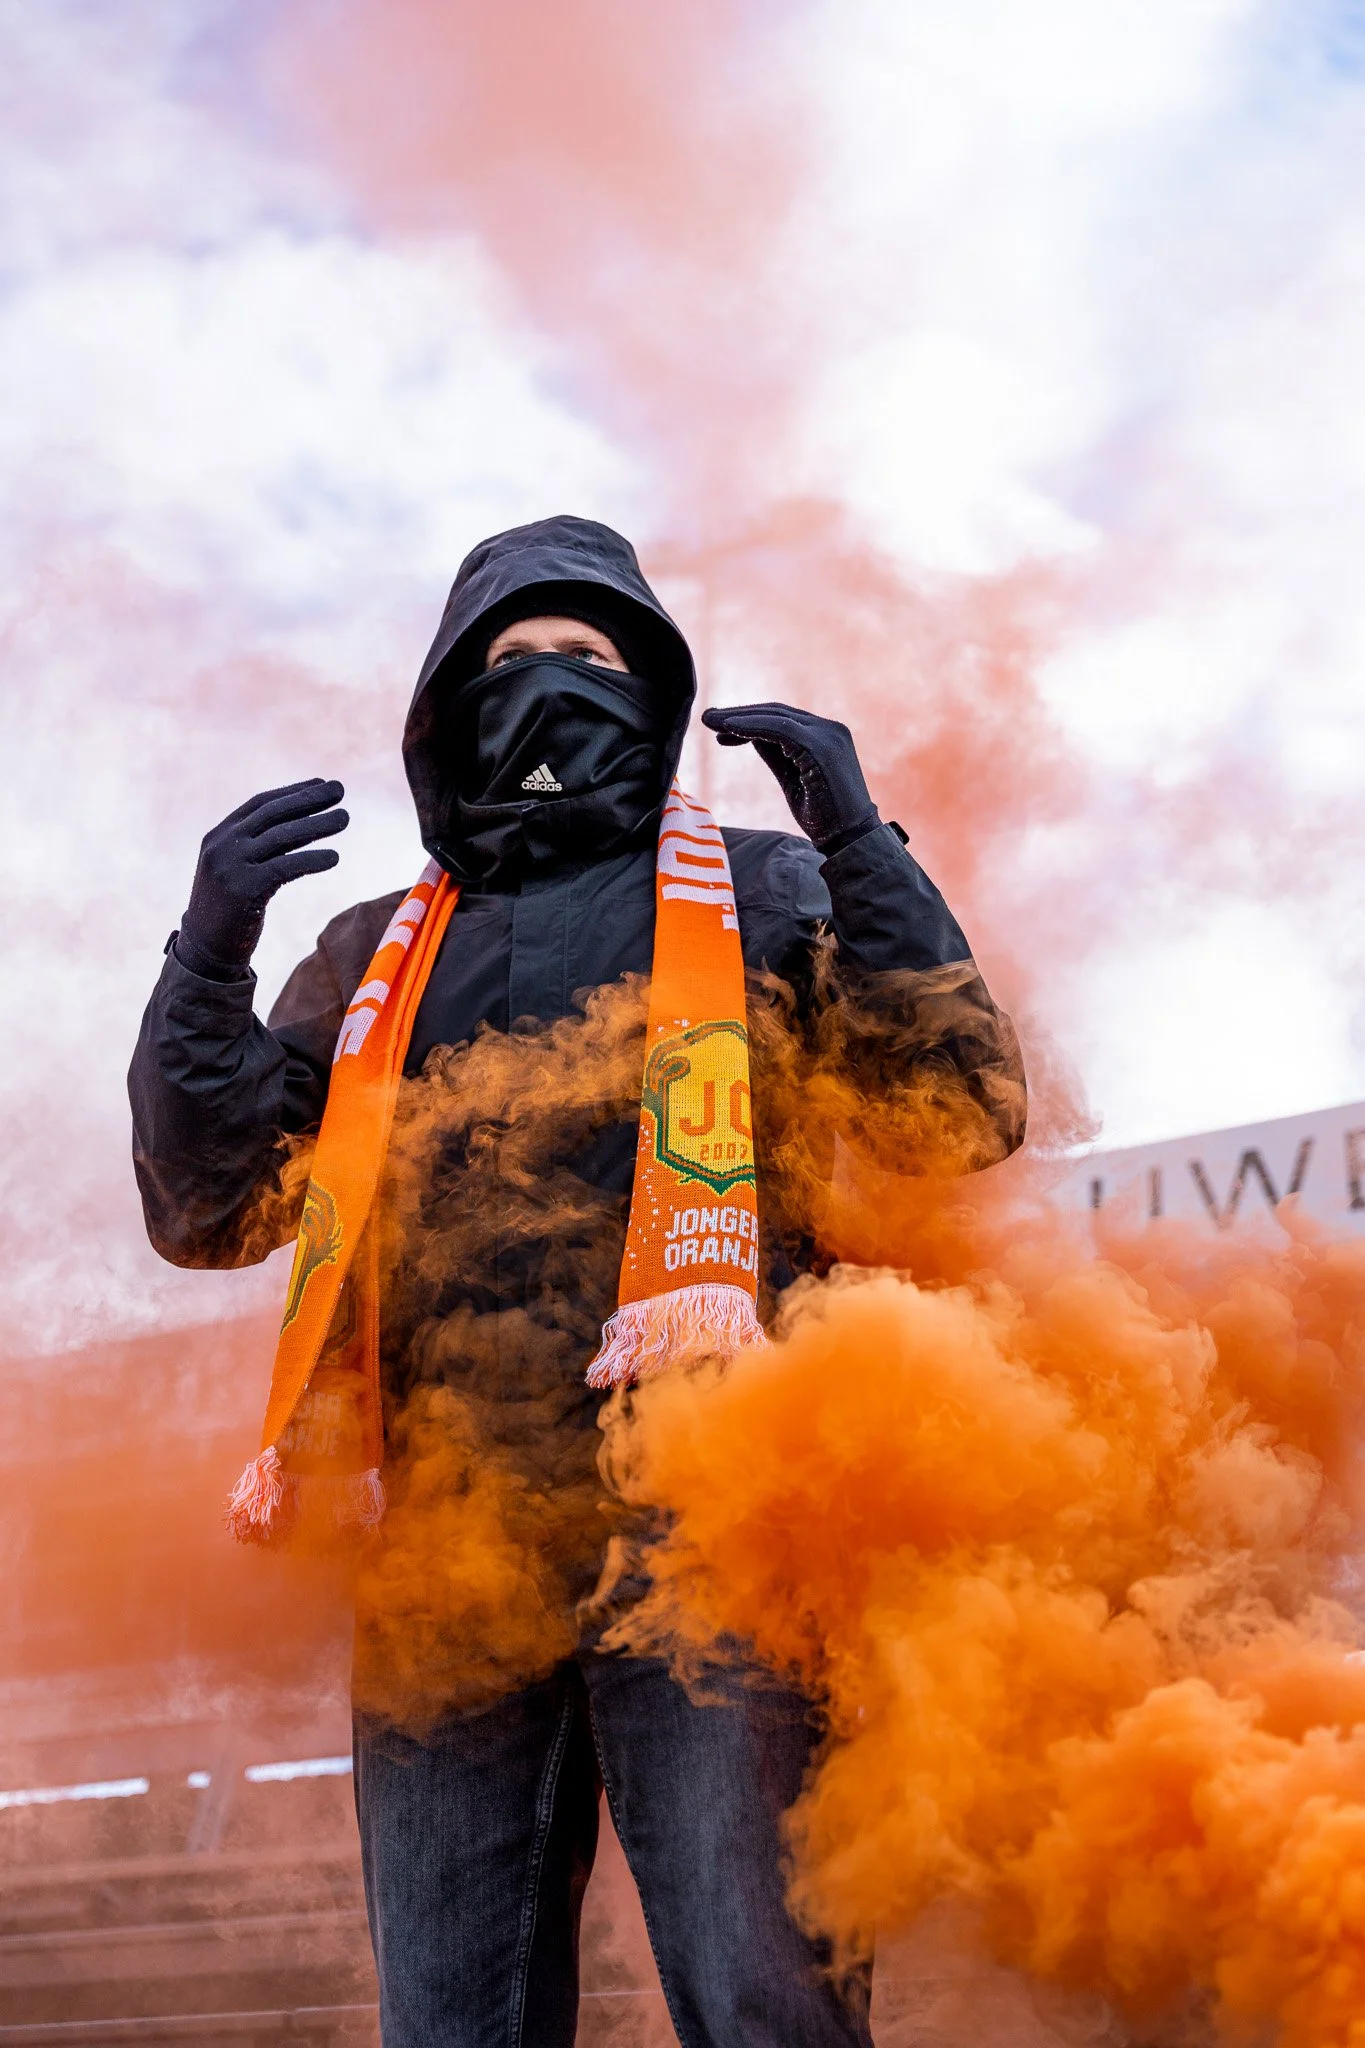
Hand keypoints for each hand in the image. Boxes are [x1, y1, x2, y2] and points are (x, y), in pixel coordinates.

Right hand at [178, 778, 347, 973]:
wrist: (204, 950)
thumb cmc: (228, 910)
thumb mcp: (238, 870)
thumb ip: (261, 847)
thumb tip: (305, 825)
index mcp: (219, 835)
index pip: (261, 804)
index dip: (293, 792)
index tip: (321, 783)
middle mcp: (222, 845)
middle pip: (273, 813)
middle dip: (308, 799)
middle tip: (340, 789)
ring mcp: (230, 866)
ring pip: (281, 836)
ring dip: (317, 824)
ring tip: (345, 817)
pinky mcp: (243, 889)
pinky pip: (284, 867)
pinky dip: (312, 860)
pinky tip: (334, 857)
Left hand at [701, 703, 877, 851]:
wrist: (850, 839)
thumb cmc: (823, 817)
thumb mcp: (792, 779)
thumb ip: (775, 755)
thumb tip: (750, 737)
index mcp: (825, 736)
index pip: (782, 718)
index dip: (749, 721)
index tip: (720, 729)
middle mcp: (829, 729)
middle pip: (776, 712)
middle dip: (739, 715)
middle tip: (708, 718)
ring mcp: (827, 735)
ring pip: (775, 716)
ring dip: (739, 718)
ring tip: (710, 722)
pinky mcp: (821, 746)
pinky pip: (778, 729)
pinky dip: (751, 727)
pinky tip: (728, 731)